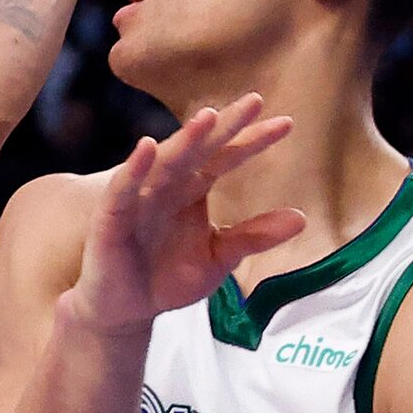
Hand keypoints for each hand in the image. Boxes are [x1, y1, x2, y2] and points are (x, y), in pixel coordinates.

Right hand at [63, 95, 304, 332]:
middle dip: (224, 126)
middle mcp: (167, 187)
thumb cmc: (166, 279)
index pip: (225, 157)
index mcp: (192, 190)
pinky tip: (148, 147)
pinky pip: (123, 190)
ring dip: (185, 140)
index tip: (287, 124)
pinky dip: (134, 169)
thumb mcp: (218, 258)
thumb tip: (302, 218)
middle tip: (254, 101)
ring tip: (208, 117)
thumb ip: (253, 236)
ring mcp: (138, 199)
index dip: (253, 141)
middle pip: (198, 149)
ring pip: (165, 163)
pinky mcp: (111, 219)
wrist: (125, 312)